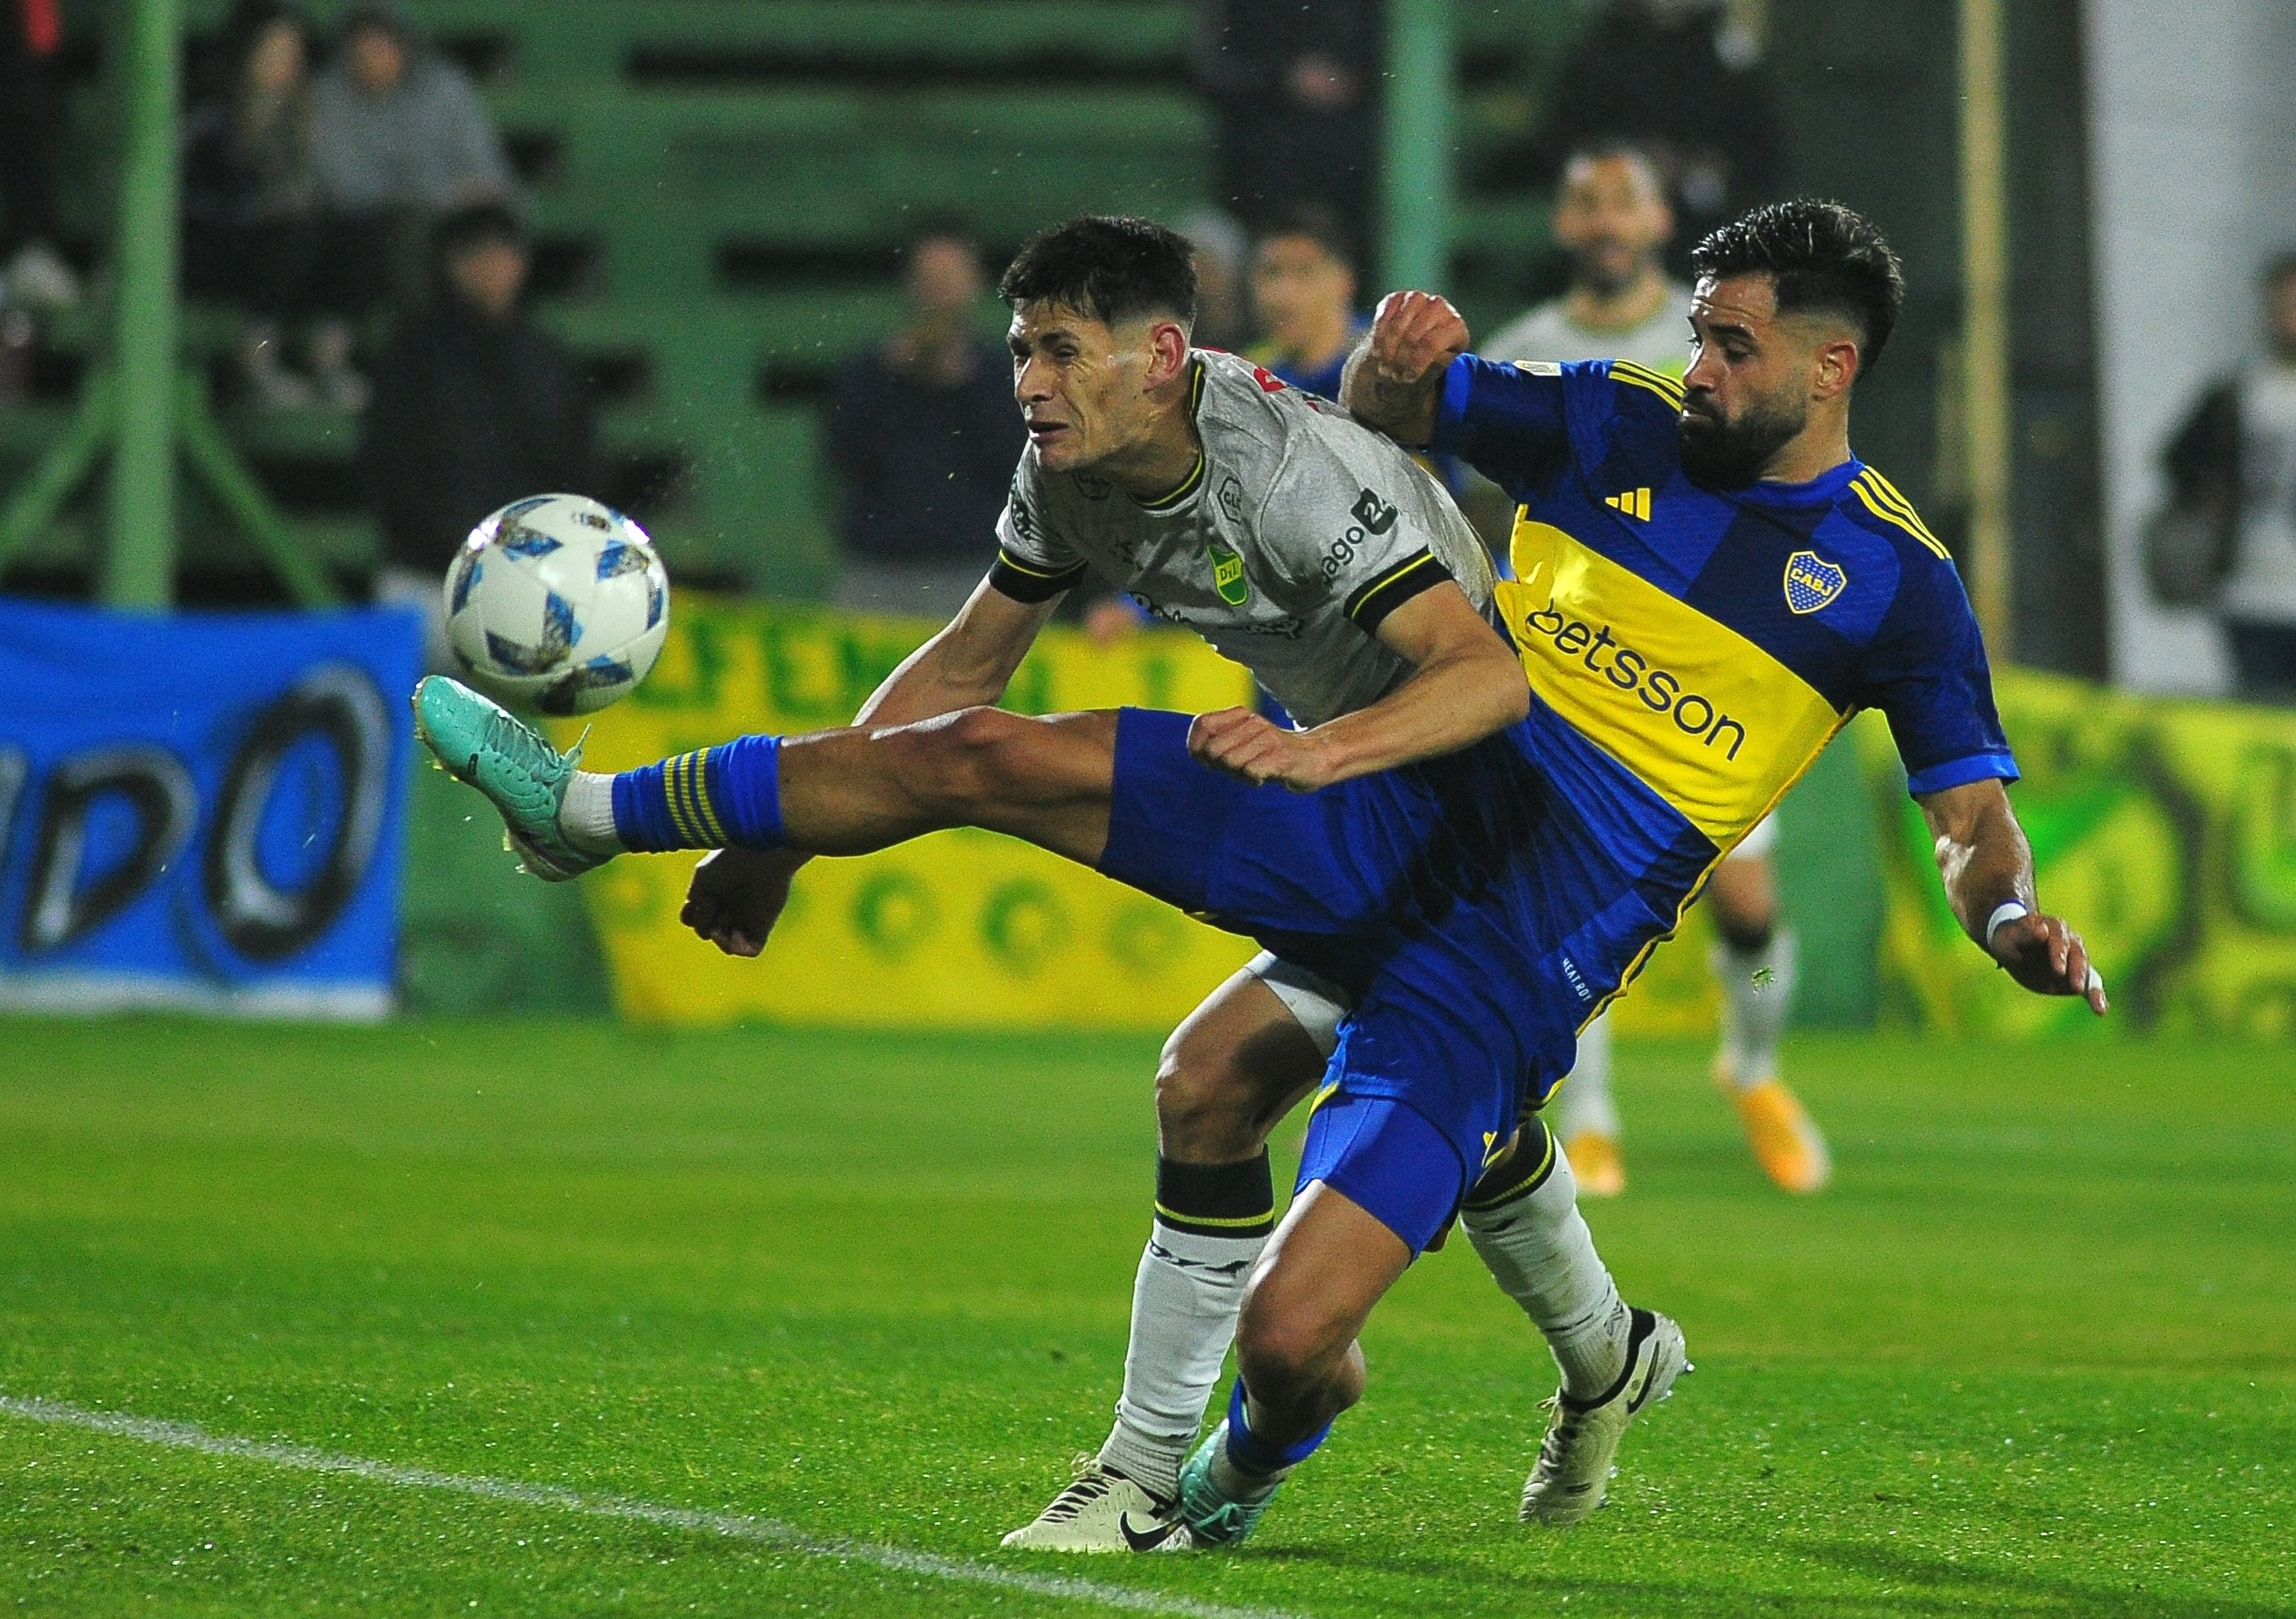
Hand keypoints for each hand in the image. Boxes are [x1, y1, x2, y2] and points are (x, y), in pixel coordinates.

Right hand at [680, 847, 805, 956]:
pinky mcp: (764, 925)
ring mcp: (747, 918)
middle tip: (714, 906)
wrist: (760, 855)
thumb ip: (696, 906)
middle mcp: (730, 908)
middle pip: (708, 933)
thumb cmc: (729, 862)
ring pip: (728, 946)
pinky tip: (736, 934)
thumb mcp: (702, 881)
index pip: (696, 918)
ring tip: (722, 924)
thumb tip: (709, 931)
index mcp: (715, 895)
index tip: (696, 900)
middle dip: (704, 926)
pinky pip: (752, 950)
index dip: (691, 916)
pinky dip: (740, 948)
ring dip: (720, 940)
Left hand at [1188, 707, 1336, 791]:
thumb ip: (1218, 744)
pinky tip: (1265, 777)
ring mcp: (1268, 738)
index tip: (1208, 761)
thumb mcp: (1243, 743)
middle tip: (1238, 769)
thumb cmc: (1271, 755)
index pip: (1201, 724)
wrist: (1315, 758)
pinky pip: (1250, 772)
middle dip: (1220, 766)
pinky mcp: (1281, 756)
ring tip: (1254, 771)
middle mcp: (1253, 722)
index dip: (1196, 746)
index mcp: (1241, 715)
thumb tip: (1196, 752)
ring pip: (1230, 762)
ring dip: (1238, 774)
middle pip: (1213, 749)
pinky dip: (1253, 780)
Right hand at [1367, 290, 1470, 385]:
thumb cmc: (1430, 358)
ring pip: (1396, 327)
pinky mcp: (1398, 297)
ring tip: (1384, 365)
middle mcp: (1440, 307)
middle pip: (1412, 336)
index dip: (1416, 363)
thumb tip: (1419, 367)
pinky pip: (1384, 317)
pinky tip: (1377, 351)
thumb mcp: (1437, 366)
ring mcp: (1418, 298)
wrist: (1416, 341)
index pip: (1432, 344)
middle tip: (1392, 374)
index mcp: (1455, 326)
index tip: (1407, 377)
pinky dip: (1378, 337)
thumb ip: (1432, 365)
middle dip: (1399, 359)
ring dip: (1387, 350)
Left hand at [1989, 912, 2108, 1014]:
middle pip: (2078, 956)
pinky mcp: (2077, 975)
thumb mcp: (2010, 937)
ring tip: (2098, 1006)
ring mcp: (2076, 958)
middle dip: (2078, 973)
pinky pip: (2089, 985)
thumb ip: (2026, 935)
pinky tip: (2101, 1010)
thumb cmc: (2010, 939)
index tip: (2059, 970)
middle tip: (2076, 988)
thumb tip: (2042, 931)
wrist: (2014, 947)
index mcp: (2054, 928)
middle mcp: (2071, 941)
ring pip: (2088, 972)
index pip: (2059, 940)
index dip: (2059, 954)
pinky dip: (2096, 997)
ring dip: (2093, 989)